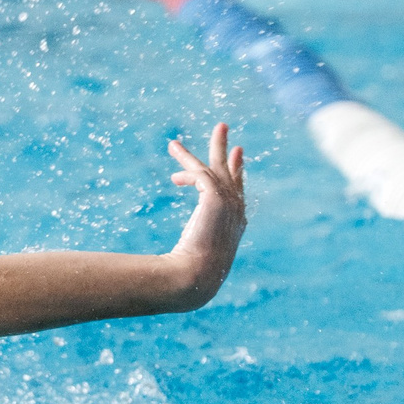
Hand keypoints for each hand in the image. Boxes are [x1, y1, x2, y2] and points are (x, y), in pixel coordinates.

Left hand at [164, 122, 245, 306]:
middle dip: (224, 149)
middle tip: (221, 126)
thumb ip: (189, 252)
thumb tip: (166, 264)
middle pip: (231, 172)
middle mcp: (237, 211)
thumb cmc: (192, 276)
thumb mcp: (192, 259)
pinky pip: (201, 176)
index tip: (236, 156)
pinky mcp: (216, 199)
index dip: (236, 171)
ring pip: (212, 169)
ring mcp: (230, 204)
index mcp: (236, 223)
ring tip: (171, 144)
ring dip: (190, 155)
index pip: (238, 190)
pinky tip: (174, 179)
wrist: (197, 277)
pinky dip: (187, 174)